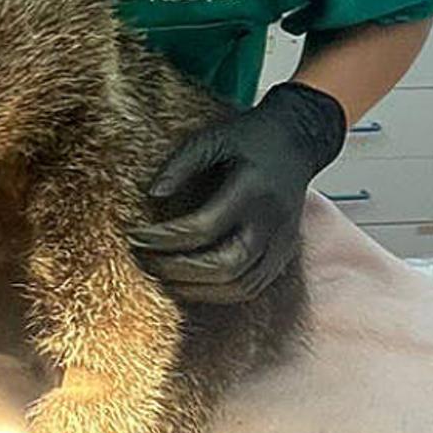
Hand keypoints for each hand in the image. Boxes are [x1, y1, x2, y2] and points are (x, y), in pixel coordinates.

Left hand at [130, 83, 345, 304]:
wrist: (298, 140)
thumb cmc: (248, 139)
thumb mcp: (211, 138)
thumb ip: (180, 164)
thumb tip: (151, 195)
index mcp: (253, 189)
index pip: (204, 227)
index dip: (164, 237)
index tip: (134, 235)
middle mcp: (272, 221)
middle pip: (225, 265)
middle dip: (177, 270)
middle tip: (143, 260)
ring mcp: (282, 242)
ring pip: (239, 285)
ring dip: (195, 289)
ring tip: (160, 275)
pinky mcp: (283, 254)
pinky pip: (251, 288)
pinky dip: (216, 294)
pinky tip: (188, 283)